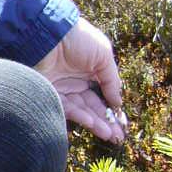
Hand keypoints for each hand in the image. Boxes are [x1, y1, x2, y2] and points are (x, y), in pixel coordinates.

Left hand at [34, 17, 126, 143]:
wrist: (48, 34)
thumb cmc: (78, 39)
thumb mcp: (103, 55)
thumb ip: (111, 79)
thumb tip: (118, 102)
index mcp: (90, 70)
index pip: (103, 94)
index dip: (113, 108)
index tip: (123, 123)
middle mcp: (76, 81)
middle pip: (93, 105)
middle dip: (106, 121)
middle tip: (118, 137)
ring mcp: (62, 88)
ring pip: (82, 110)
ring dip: (96, 122)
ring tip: (109, 134)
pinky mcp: (48, 93)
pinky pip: (66, 108)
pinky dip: (79, 116)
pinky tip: (91, 122)